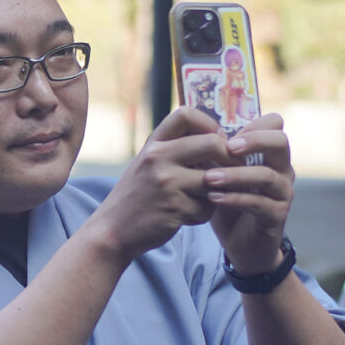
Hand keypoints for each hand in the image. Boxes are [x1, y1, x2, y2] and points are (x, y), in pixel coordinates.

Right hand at [84, 107, 232, 263]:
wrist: (112, 230)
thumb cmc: (137, 197)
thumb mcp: (148, 164)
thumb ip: (175, 151)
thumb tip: (220, 141)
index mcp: (153, 144)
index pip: (186, 114)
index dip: (209, 124)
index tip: (215, 140)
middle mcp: (158, 157)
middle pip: (212, 143)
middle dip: (229, 158)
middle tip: (232, 170)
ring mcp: (167, 182)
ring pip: (216, 180)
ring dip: (215, 193)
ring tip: (200, 201)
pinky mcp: (175, 207)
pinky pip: (207, 208)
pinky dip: (202, 215)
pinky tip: (186, 217)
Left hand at [203, 114, 294, 274]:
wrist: (240, 244)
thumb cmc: (229, 202)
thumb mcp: (219, 173)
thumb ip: (212, 153)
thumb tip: (188, 127)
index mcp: (269, 154)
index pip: (274, 124)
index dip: (252, 123)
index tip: (223, 131)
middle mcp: (281, 169)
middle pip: (280, 142)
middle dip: (254, 140)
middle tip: (227, 147)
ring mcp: (282, 193)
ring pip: (267, 176)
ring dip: (235, 175)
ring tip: (208, 178)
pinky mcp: (277, 215)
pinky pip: (259, 203)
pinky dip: (235, 199)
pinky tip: (213, 198)